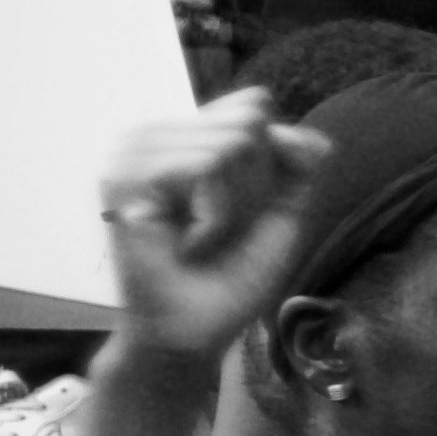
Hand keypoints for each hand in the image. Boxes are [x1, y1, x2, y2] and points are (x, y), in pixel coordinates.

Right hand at [94, 98, 321, 364]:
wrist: (196, 328)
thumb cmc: (232, 273)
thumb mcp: (281, 210)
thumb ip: (297, 165)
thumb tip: (312, 138)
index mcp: (185, 136)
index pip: (254, 107)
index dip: (272, 162)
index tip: (244, 209)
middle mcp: (154, 136)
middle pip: (247, 123)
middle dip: (254, 187)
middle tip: (218, 230)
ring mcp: (133, 153)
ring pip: (229, 143)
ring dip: (232, 205)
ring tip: (201, 237)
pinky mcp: (124, 178)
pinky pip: (204, 166)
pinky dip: (216, 214)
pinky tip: (189, 243)